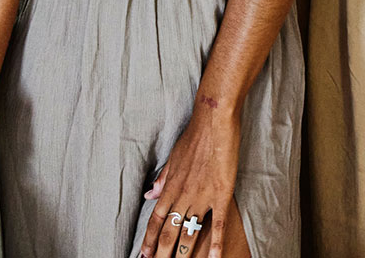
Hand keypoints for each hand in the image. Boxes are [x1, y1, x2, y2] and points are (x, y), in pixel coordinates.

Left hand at [139, 101, 242, 257]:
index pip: (155, 221)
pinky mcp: (220, 194)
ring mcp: (201, 197)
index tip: (143, 256)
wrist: (213, 120)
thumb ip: (162, 179)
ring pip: (188, 234)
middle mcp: (182, 196)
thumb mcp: (173, 157)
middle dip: (161, 254)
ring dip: (182, 255)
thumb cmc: (194, 135)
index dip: (148, 241)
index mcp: (170, 187)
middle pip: (168, 233)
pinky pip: (217, 225)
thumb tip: (149, 194)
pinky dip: (215, 244)